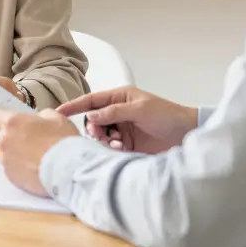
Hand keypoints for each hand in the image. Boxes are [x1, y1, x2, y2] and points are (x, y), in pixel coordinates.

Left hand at [0, 108, 79, 195]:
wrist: (68, 170)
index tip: (7, 120)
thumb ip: (39, 116)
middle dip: (12, 136)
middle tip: (31, 140)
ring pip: (6, 153)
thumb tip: (36, 120)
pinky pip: (12, 168)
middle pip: (1, 135)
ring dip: (17, 153)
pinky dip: (21, 168)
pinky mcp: (10, 177)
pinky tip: (36, 169)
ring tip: (36, 158)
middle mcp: (3, 140)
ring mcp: (5, 160)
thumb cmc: (62, 140)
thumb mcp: (55, 117)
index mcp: (12, 122)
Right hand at [57, 86, 197, 153]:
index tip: (59, 112)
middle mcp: (118, 112)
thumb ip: (114, 112)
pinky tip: (121, 149)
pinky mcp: (127, 145)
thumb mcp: (140, 109)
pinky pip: (110, 147)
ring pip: (101, 135)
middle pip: (93, 120)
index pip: (92, 100)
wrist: (187, 135)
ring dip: (104, 140)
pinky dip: (111, 149)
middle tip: (99, 135)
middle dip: (93, 127)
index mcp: (120, 97)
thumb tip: (90, 116)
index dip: (75, 105)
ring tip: (116, 144)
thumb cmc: (166, 115)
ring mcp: (122, 129)